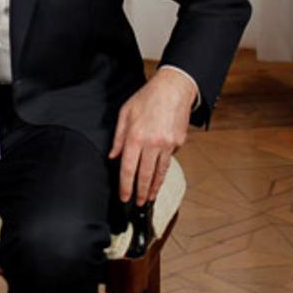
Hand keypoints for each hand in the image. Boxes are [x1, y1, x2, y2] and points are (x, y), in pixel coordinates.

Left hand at [108, 67, 198, 204]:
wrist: (173, 89)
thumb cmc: (147, 98)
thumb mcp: (125, 114)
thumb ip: (118, 138)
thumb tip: (113, 156)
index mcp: (135, 137)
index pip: (128, 168)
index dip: (125, 186)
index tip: (124, 196)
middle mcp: (152, 143)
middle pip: (145, 175)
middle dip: (140, 192)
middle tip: (137, 203)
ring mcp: (167, 144)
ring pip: (160, 172)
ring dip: (154, 187)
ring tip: (149, 197)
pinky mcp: (178, 143)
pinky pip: (169, 160)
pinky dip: (163, 171)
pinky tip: (158, 178)